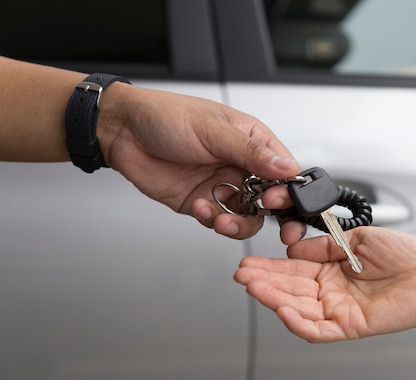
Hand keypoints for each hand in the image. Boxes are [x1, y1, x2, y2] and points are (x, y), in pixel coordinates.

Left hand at [98, 83, 303, 241]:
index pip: (286, 172)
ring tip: (222, 219)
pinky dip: (214, 221)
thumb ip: (252, 152)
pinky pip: (220, 221)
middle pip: (273, 200)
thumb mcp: (213, 130)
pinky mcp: (204, 202)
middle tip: (259, 213)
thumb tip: (287, 168)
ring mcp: (223, 186)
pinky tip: (202, 208)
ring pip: (249, 217)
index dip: (288, 191)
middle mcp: (242, 166)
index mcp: (253, 142)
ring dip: (239, 223)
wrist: (122, 131)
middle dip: (272, 215)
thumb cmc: (166, 116)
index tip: (278, 200)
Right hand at [234, 227, 415, 341]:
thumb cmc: (407, 256)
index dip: (270, 266)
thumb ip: (325, 246)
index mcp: (332, 269)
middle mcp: (332, 291)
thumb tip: (295, 250)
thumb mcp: (358, 238)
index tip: (250, 260)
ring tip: (253, 286)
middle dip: (264, 282)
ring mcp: (339, 309)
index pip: (293, 270)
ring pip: (299, 308)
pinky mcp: (350, 325)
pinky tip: (282, 310)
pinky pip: (319, 329)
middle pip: (290, 289)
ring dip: (274, 299)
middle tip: (242, 274)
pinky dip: (299, 322)